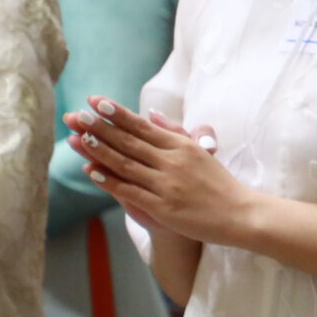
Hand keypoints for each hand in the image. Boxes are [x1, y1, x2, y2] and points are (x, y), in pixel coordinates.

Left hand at [66, 97, 248, 244]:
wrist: (240, 214)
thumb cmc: (218, 183)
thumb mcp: (201, 150)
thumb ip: (174, 131)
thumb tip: (150, 114)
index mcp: (181, 145)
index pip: (142, 125)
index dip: (116, 113)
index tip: (95, 101)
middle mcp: (172, 161)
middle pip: (129, 141)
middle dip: (100, 127)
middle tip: (76, 115)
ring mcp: (167, 184)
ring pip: (126, 164)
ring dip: (100, 150)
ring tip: (78, 137)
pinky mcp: (164, 207)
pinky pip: (131, 191)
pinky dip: (110, 181)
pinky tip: (92, 172)